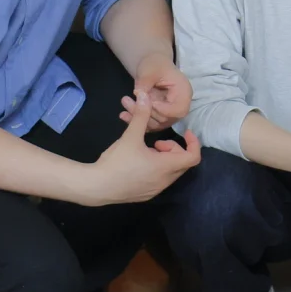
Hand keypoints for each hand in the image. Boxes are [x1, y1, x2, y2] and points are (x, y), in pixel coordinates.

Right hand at [84, 102, 201, 206]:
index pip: (193, 157)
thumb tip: (145, 96)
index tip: (185, 133)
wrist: (97, 187)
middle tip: (159, 141)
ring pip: (171, 172)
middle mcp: (165, 181)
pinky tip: (139, 162)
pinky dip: (158, 169)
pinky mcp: (146, 195)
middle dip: (175, 149)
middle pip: (182, 164)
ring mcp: (156, 190)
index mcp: (165, 166)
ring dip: (166, 158)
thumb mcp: (131, 136)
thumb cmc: (117, 162)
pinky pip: (161, 180)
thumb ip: (141, 116)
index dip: (193, 143)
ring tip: (148, 149)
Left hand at [124, 54, 191, 131]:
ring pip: (156, 124)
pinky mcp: (160, 117)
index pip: (178, 110)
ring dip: (139, 118)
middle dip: (146, 112)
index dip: (162, 110)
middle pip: (166, 119)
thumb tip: (138, 95)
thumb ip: (145, 82)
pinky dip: (137, 122)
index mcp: (184, 92)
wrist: (153, 66)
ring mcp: (170, 113)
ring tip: (124, 104)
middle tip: (126, 101)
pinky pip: (150, 125)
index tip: (146, 101)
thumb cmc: (155, 64)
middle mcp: (180, 106)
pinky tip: (124, 115)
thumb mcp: (149, 69)